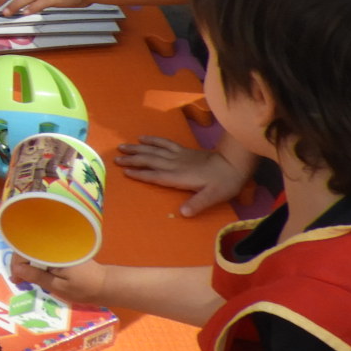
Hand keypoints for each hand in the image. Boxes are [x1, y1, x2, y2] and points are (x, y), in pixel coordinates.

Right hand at [8, 256, 107, 303]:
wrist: (105, 285)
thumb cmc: (84, 288)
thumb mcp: (58, 287)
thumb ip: (37, 277)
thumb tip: (17, 269)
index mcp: (53, 252)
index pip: (26, 252)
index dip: (17, 265)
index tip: (16, 280)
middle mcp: (54, 245)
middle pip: (28, 249)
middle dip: (20, 263)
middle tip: (18, 280)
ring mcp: (58, 247)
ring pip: (34, 250)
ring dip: (28, 262)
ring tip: (25, 277)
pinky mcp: (61, 250)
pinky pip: (43, 253)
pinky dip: (37, 262)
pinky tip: (36, 272)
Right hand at [116, 135, 250, 215]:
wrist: (234, 163)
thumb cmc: (224, 182)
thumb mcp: (213, 196)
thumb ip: (197, 204)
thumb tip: (183, 213)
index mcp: (179, 176)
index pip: (155, 175)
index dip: (140, 174)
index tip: (124, 172)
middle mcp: (175, 164)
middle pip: (149, 160)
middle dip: (132, 160)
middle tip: (116, 159)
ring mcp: (178, 155)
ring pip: (153, 150)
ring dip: (137, 149)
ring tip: (122, 147)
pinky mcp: (182, 150)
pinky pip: (164, 143)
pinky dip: (152, 140)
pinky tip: (142, 138)